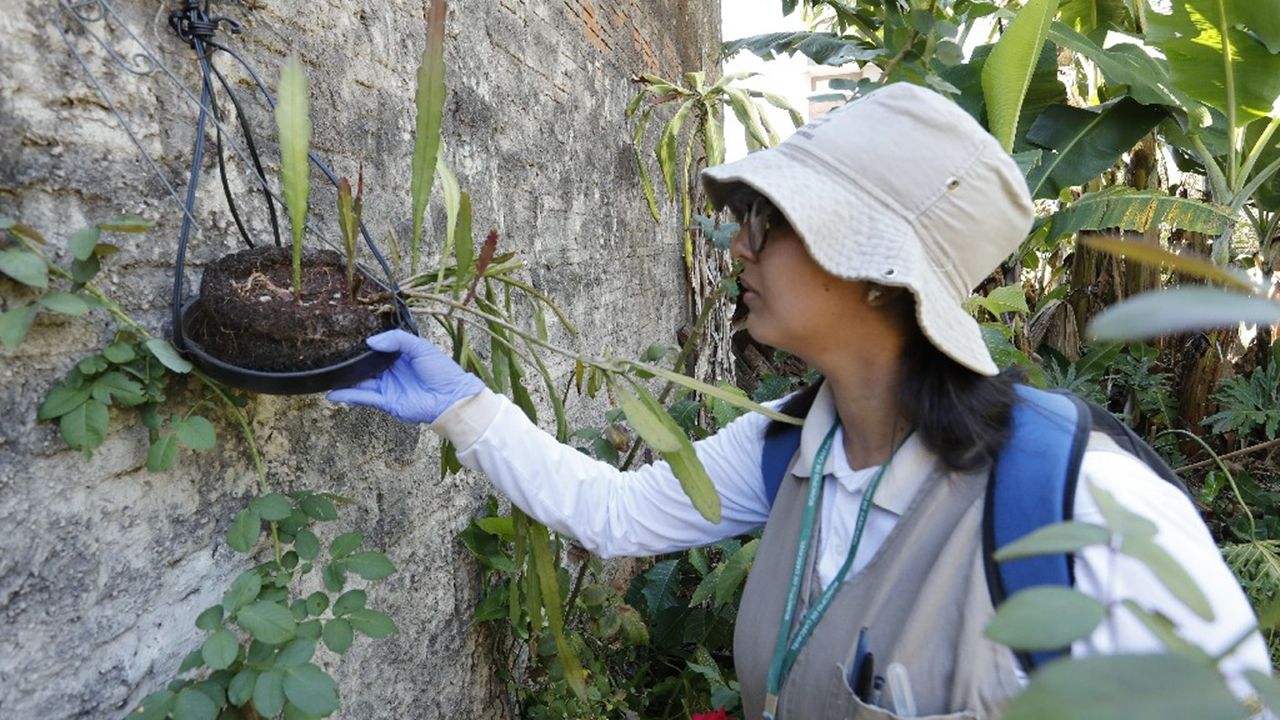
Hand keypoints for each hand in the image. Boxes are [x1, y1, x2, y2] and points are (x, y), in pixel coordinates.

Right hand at [327, 329, 485, 423]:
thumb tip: (370, 341)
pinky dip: (348, 395)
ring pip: (361, 382)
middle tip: (329, 357)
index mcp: (399, 357)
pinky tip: (332, 393)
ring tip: (325, 375)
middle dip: (349, 364)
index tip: (344, 339)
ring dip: (344, 380)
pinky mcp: (386, 402)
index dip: (362, 347)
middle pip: (365, 367)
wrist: (452, 397)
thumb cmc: (441, 371)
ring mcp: (387, 388)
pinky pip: (364, 398)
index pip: (376, 350)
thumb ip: (397, 339)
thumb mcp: (420, 347)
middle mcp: (390, 372)